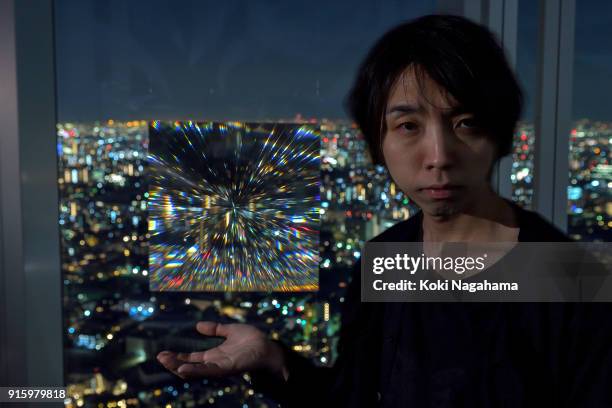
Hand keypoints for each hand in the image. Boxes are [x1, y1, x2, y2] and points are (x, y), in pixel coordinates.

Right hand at [157, 321, 288, 380]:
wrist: (268, 347)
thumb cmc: (252, 341)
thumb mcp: (230, 331)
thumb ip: (215, 329)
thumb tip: (198, 325)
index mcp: (215, 355)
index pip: (192, 359)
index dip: (177, 357)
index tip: (163, 353)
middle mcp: (215, 363)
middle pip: (190, 366)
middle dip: (174, 363)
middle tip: (160, 357)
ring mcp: (220, 367)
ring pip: (196, 371)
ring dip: (180, 368)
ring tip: (166, 362)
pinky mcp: (227, 369)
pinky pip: (209, 371)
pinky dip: (196, 371)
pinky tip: (184, 368)